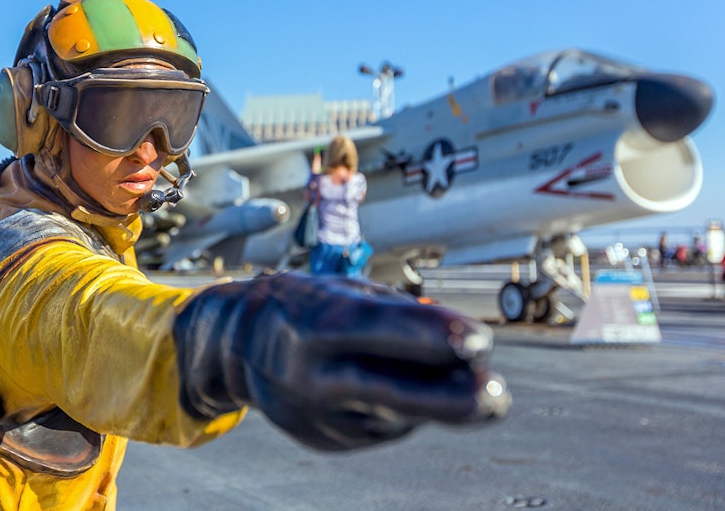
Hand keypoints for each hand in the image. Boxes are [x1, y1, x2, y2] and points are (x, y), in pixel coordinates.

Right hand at [174, 272, 509, 450]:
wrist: (236, 345)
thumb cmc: (306, 306)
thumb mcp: (345, 293)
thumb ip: (403, 316)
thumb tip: (469, 351)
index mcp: (311, 322)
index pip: (377, 329)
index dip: (430, 335)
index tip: (479, 340)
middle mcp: (309, 373)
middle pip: (389, 392)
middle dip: (449, 398)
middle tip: (497, 393)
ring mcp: (316, 414)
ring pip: (398, 413)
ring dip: (438, 395)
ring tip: (455, 373)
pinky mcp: (327, 440)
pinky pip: (386, 426)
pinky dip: (405, 406)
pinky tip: (392, 385)